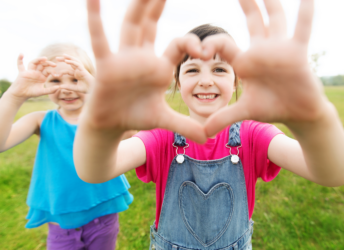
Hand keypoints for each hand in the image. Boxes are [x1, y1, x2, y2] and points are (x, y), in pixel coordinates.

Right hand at [7, 55, 58, 99]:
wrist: (21, 94)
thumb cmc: (32, 93)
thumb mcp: (42, 92)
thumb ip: (50, 90)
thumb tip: (59, 87)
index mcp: (42, 76)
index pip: (48, 71)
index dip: (52, 71)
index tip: (56, 75)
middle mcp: (36, 72)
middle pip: (42, 65)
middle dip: (48, 63)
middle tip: (54, 64)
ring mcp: (29, 71)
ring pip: (33, 63)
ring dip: (38, 59)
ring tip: (44, 58)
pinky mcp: (22, 72)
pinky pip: (20, 65)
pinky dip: (19, 59)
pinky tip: (21, 54)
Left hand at [53, 54, 94, 92]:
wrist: (94, 89)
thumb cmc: (87, 89)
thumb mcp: (76, 88)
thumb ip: (68, 87)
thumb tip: (60, 87)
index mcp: (77, 74)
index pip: (68, 70)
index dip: (62, 72)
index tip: (56, 75)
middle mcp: (79, 71)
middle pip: (71, 63)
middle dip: (64, 59)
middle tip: (56, 58)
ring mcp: (81, 69)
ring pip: (75, 61)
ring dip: (69, 57)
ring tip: (63, 55)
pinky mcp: (83, 70)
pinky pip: (77, 64)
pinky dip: (72, 62)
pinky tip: (66, 61)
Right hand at [85, 0, 206, 142]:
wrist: (110, 125)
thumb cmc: (135, 116)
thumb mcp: (164, 119)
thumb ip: (185, 125)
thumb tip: (207, 138)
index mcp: (158, 67)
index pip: (178, 45)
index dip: (191, 44)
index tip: (204, 50)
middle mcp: (141, 57)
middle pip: (151, 24)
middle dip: (158, 4)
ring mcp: (123, 58)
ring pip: (131, 26)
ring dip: (137, 6)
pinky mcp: (106, 65)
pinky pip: (99, 39)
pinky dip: (95, 20)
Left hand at [202, 0, 328, 135]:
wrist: (299, 113)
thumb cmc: (272, 108)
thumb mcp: (246, 112)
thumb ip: (224, 118)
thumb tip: (204, 133)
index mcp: (245, 62)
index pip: (223, 45)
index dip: (210, 45)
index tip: (200, 51)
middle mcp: (262, 50)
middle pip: (252, 21)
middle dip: (246, 3)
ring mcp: (280, 49)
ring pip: (275, 18)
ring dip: (271, 2)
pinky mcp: (298, 52)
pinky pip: (303, 29)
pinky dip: (306, 12)